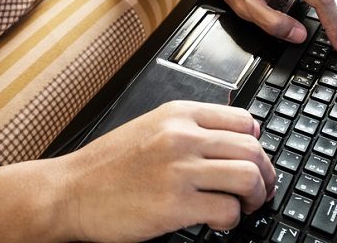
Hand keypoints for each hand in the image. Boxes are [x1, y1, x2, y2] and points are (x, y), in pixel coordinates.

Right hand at [57, 101, 275, 241]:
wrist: (71, 191)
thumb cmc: (108, 164)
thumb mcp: (150, 128)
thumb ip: (189, 128)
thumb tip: (233, 139)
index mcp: (178, 114)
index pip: (243, 119)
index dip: (258, 142)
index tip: (257, 157)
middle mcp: (182, 136)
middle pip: (252, 149)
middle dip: (265, 173)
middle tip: (261, 188)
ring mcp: (179, 170)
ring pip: (248, 177)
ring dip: (255, 196)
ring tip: (245, 205)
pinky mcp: (174, 205)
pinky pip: (226, 210)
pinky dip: (231, 219)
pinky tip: (220, 220)